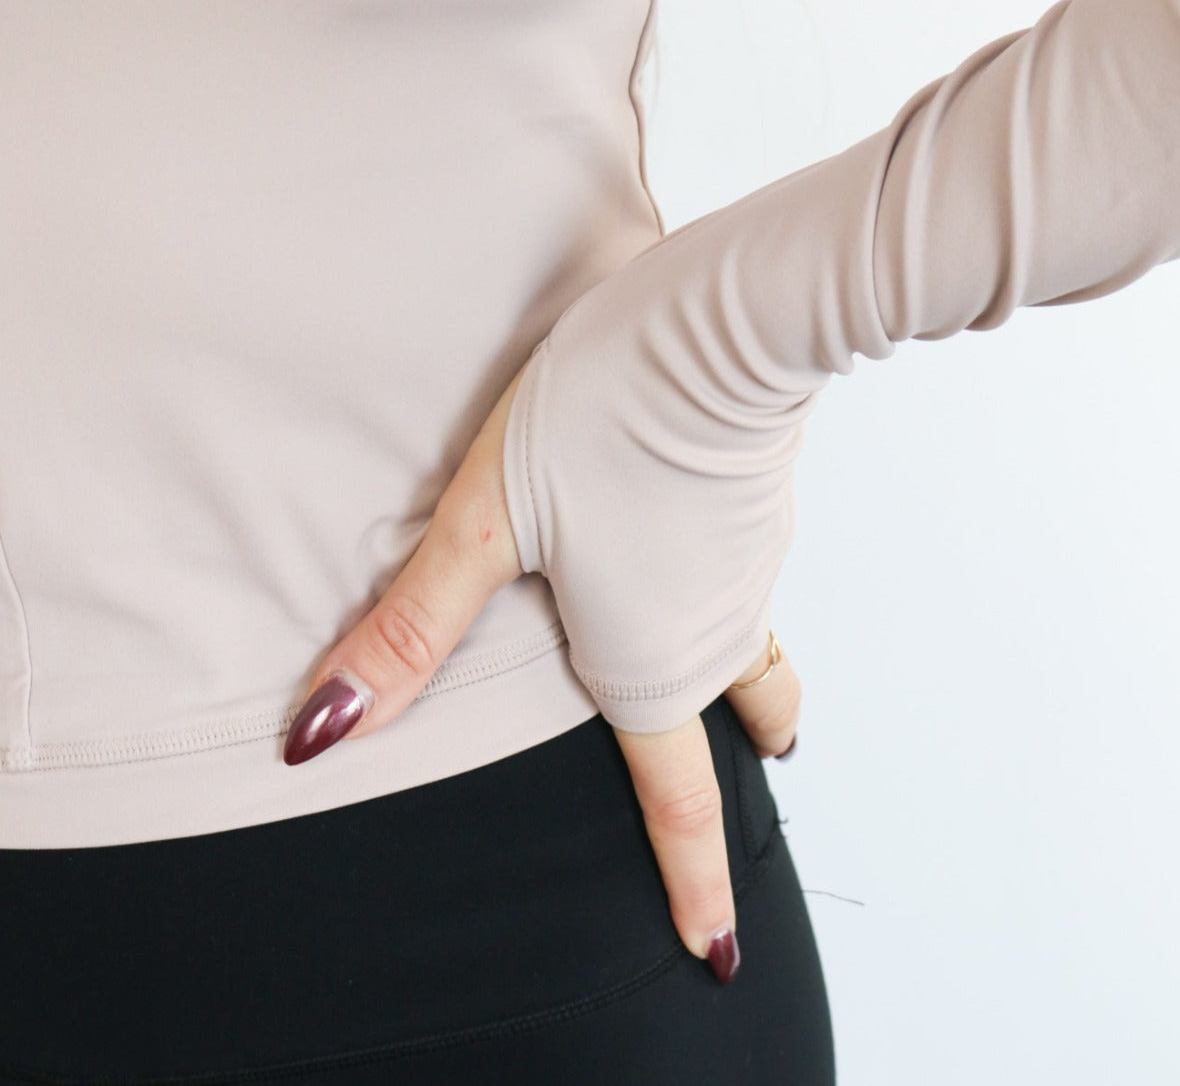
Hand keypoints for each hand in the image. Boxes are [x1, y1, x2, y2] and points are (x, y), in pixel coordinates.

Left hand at [282, 355, 802, 982]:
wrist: (722, 327)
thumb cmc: (604, 422)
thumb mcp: (484, 525)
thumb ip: (409, 631)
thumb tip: (322, 733)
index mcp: (648, 660)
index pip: (680, 799)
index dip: (694, 884)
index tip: (715, 949)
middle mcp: (712, 632)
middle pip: (739, 723)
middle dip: (734, 769)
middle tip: (733, 791)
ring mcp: (748, 572)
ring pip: (757, 654)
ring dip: (757, 692)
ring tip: (750, 707)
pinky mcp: (760, 513)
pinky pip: (752, 588)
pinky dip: (735, 607)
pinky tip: (703, 565)